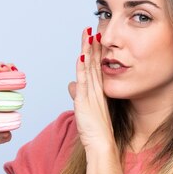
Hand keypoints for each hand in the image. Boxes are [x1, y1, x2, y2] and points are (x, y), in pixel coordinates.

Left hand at [71, 28, 114, 151]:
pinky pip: (84, 81)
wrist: (102, 143)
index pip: (95, 67)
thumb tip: (71, 84)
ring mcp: (92, 94)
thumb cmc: (94, 130)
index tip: (93, 39)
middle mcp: (96, 89)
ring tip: (89, 36)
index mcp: (97, 91)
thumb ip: (78, 94)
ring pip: (90, 68)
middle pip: (94, 63)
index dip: (94, 52)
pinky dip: (83, 68)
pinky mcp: (85, 101)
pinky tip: (81, 57)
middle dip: (92, 46)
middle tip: (92, 30)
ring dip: (88, 51)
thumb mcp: (84, 108)